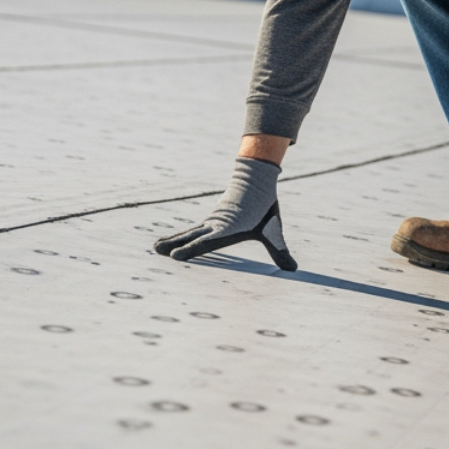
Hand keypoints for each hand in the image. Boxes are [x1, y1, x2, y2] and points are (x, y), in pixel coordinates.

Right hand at [153, 157, 296, 270]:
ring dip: (173, 239)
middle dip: (174, 244)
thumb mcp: (273, 230)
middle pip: (191, 237)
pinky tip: (173, 241)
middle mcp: (216, 226)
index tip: (175, 256)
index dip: (191, 250)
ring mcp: (211, 222)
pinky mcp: (211, 219)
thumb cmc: (265, 207)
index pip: (206, 243)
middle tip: (155, 251)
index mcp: (227, 229)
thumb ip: (280, 250)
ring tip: (155, 247)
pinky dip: (181, 235)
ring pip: (189, 232)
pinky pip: (193, 229)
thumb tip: (293, 269)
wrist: (256, 179)